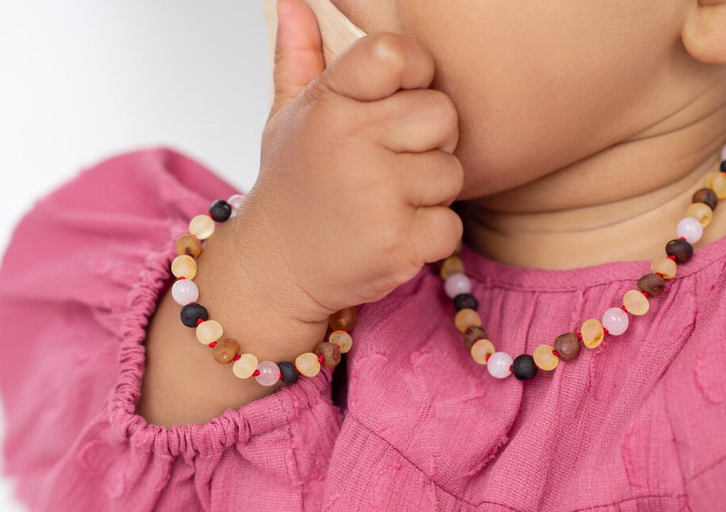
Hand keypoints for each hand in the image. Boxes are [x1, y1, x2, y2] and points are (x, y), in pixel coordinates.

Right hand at [231, 0, 463, 324]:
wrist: (274, 270)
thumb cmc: (292, 188)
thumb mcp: (286, 119)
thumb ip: (298, 57)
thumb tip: (295, 0)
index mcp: (328, 104)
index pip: (396, 53)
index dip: (414, 73)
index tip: (401, 99)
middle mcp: (351, 144)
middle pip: (441, 114)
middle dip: (429, 141)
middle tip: (392, 164)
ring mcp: (376, 196)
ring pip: (451, 173)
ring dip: (429, 193)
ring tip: (387, 203)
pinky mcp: (397, 244)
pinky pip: (450, 224)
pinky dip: (430, 235)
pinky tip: (394, 236)